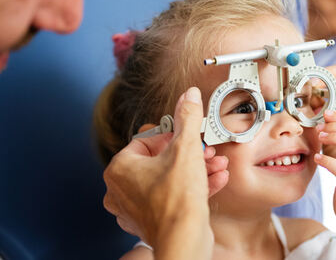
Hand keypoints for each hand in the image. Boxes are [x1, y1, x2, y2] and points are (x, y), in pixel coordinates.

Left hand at [102, 87, 226, 247]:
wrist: (185, 239)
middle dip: (191, 154)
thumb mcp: (186, 148)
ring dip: (197, 170)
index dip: (174, 136)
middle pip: (161, 160)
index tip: (189, 137)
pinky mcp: (152, 221)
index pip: (147, 140)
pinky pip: (173, 196)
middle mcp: (121, 189)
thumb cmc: (177, 200)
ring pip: (169, 178)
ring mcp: (135, 208)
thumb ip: (187, 118)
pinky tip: (215, 180)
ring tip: (216, 165)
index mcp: (120, 168)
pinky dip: (193, 188)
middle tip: (206, 151)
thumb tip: (187, 96)